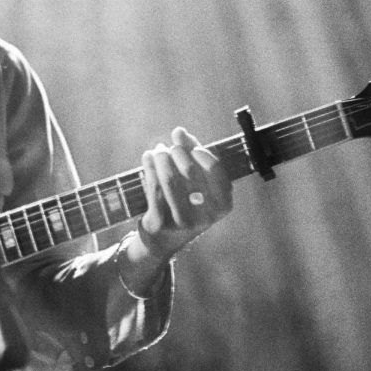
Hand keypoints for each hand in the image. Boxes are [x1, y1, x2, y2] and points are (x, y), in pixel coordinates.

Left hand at [138, 126, 232, 257]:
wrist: (165, 238)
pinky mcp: (161, 223)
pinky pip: (153, 189)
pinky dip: (150, 168)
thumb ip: (193, 154)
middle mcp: (206, 217)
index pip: (217, 173)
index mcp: (222, 206)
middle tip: (171, 147)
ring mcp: (182, 222)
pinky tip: (148, 156)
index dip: (204, 155)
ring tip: (159, 149)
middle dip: (179, 153)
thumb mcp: (197, 181)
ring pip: (169, 180)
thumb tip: (180, 132)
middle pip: (190, 173)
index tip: (193, 147)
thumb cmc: (186, 201)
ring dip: (162, 158)